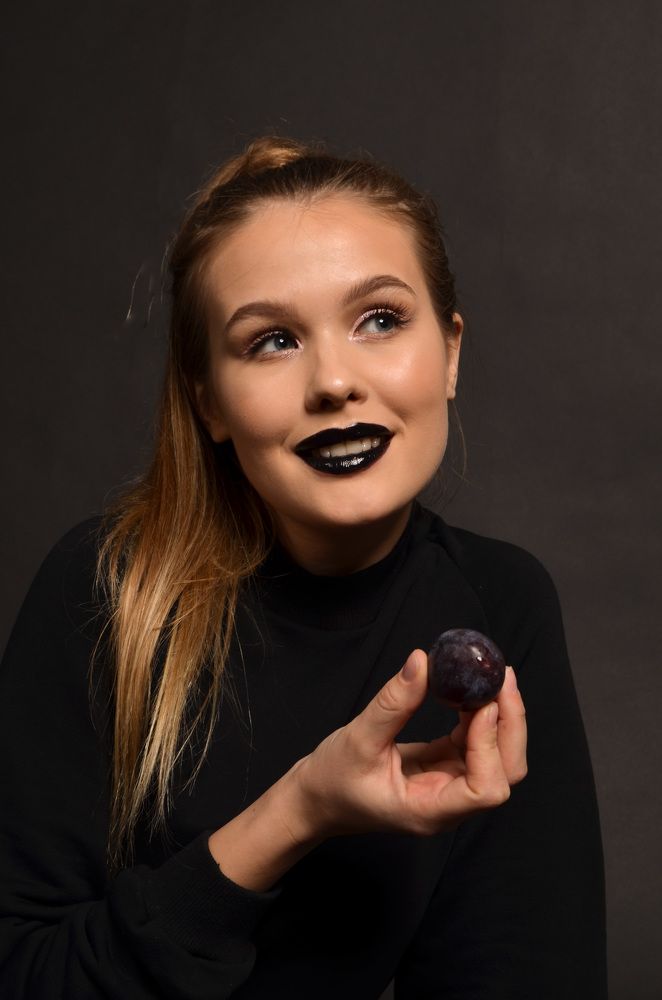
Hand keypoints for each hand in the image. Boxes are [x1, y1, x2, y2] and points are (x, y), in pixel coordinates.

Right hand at [293, 650, 526, 838]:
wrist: (315, 800)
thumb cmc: (332, 781)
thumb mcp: (358, 739)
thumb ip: (393, 703)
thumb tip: (422, 662)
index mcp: (430, 810)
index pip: (485, 789)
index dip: (489, 745)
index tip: (479, 704)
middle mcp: (448, 803)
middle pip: (504, 773)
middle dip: (510, 724)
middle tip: (502, 678)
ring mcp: (448, 786)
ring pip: (495, 757)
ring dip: (498, 716)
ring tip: (489, 677)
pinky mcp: (442, 769)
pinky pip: (472, 743)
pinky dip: (477, 715)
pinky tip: (468, 690)